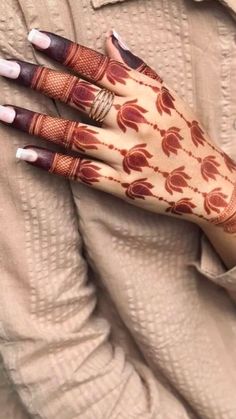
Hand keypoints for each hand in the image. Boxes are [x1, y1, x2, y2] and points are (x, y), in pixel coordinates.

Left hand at [0, 29, 234, 231]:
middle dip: (39, 79)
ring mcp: (124, 154)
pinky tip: (25, 154)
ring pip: (72, 133)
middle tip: (4, 67)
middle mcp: (133, 120)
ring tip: (2, 111)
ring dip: (34, 121)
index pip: (98, 66)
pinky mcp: (119, 183)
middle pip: (79, 95)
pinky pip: (79, 171)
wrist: (207, 184)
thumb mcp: (168, 97)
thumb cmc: (186, 137)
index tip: (35, 38)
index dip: (64, 51)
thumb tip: (110, 39)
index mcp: (144, 94)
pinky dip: (51, 162)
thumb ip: (137, 68)